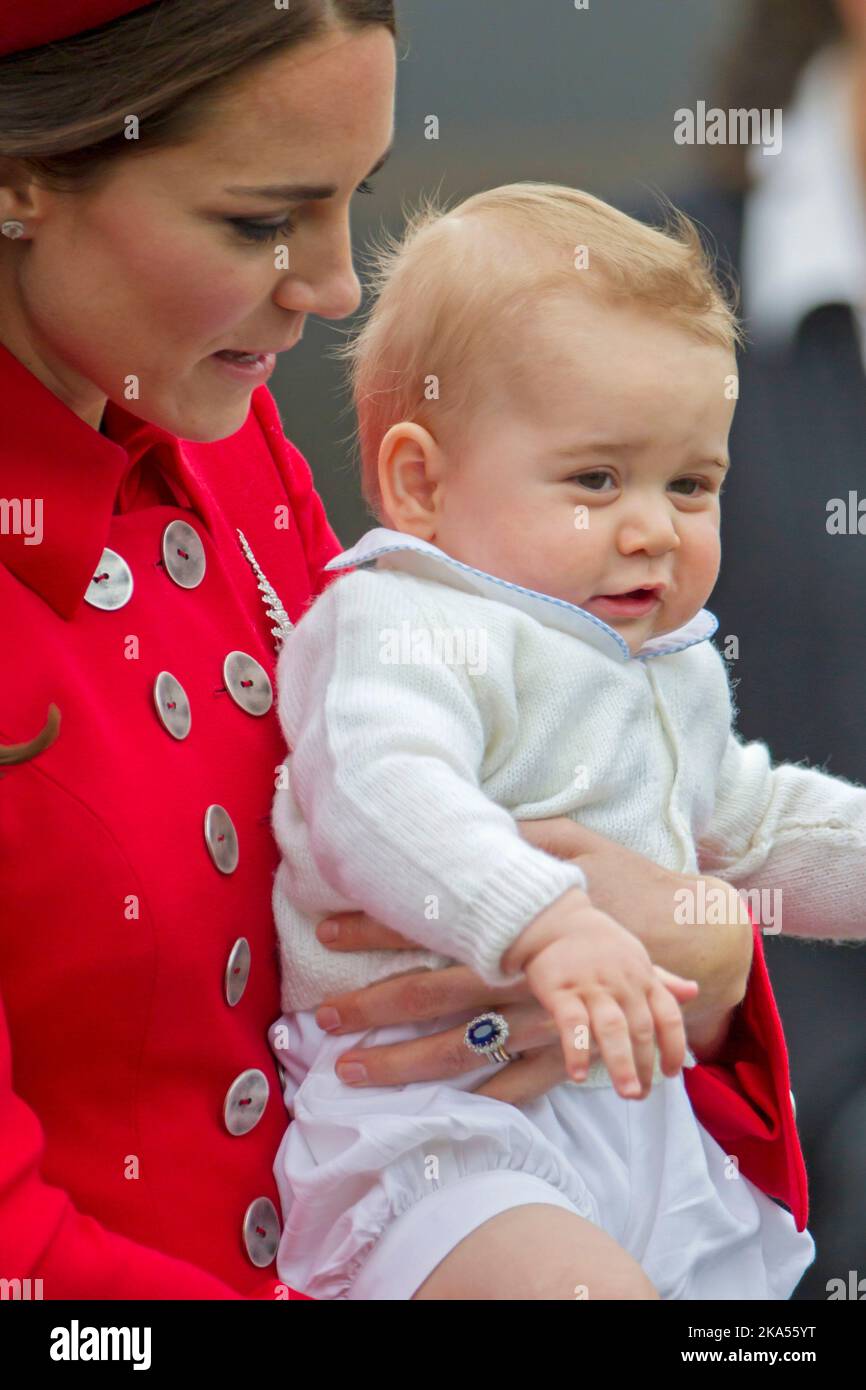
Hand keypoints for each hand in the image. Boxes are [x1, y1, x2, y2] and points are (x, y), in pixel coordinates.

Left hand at [309, 816, 752, 1101]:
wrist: (699, 935)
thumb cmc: (633, 882)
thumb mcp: (578, 842)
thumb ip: (522, 836)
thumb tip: (476, 815)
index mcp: (518, 925)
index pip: (433, 925)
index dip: (377, 926)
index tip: (326, 927)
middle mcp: (521, 980)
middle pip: (432, 995)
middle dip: (370, 1006)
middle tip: (319, 1018)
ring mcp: (543, 1026)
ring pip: (460, 1051)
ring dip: (401, 1063)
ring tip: (350, 1071)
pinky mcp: (567, 1057)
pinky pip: (515, 1090)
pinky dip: (475, 1102)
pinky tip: (431, 1116)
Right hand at [502, 886, 698, 1098]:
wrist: (555, 919)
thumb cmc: (599, 944)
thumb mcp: (636, 957)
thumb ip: (662, 980)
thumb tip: (694, 991)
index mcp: (642, 978)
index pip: (668, 1015)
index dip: (674, 1046)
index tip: (672, 1072)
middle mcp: (622, 984)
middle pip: (641, 1029)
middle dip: (645, 1065)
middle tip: (640, 1095)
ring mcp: (592, 987)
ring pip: (612, 1029)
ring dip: (622, 1064)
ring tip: (628, 1093)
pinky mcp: (561, 990)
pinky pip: (572, 1024)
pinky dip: (577, 1050)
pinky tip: (577, 1074)